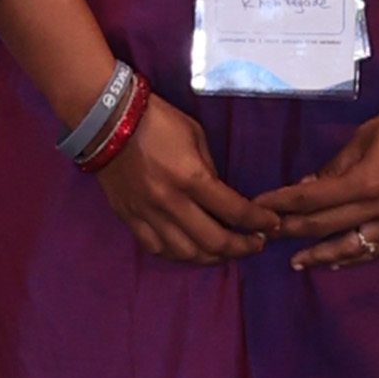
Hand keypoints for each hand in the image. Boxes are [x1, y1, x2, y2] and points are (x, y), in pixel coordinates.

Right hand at [94, 93, 275, 263]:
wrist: (107, 121)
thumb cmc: (156, 121)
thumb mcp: (195, 136)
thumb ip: (209, 170)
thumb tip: (220, 196)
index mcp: (191, 178)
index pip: (233, 211)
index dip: (258, 221)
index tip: (271, 224)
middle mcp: (170, 203)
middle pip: (213, 241)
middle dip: (241, 247)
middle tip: (255, 244)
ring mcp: (148, 214)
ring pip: (186, 253)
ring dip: (212, 256)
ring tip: (226, 251)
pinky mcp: (129, 218)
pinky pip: (157, 248)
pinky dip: (178, 254)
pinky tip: (191, 250)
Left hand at [262, 90, 378, 273]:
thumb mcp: (367, 135)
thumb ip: (336, 165)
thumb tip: (308, 186)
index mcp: (365, 182)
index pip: (311, 200)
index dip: (280, 205)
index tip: (257, 208)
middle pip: (325, 227)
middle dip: (291, 231)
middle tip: (264, 236)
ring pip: (352, 248)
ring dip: (321, 256)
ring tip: (297, 262)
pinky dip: (355, 258)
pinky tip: (339, 261)